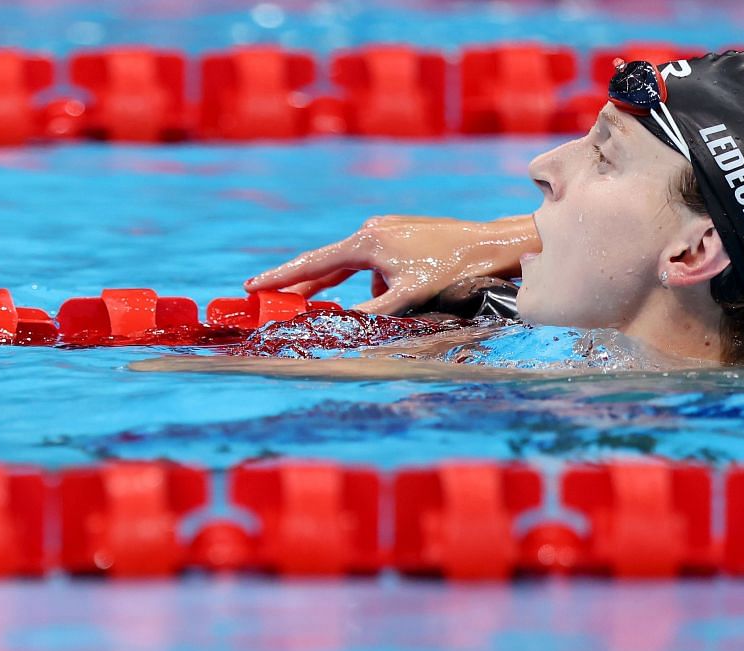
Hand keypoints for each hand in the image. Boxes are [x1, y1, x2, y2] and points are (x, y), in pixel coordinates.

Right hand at [244, 214, 538, 314]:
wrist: (489, 245)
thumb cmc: (451, 271)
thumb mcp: (407, 298)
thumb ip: (369, 313)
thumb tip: (337, 326)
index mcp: (365, 241)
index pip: (313, 264)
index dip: (281, 277)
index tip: (254, 285)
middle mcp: (371, 230)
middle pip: (328, 265)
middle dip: (306, 287)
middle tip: (273, 299)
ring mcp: (386, 229)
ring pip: (362, 271)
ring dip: (372, 292)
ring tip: (410, 298)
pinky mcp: (400, 233)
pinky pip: (380, 265)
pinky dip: (386, 283)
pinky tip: (414, 287)